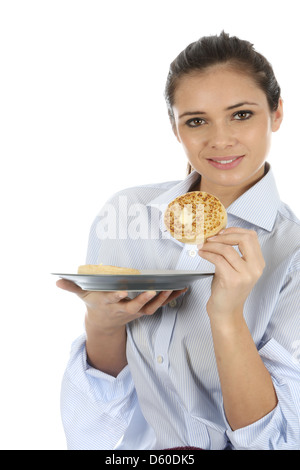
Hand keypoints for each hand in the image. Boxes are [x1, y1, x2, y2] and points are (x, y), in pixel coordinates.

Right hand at [56, 279, 186, 334]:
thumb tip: (57, 281)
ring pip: (151, 307)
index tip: (122, 290)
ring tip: (174, 287)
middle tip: (154, 289)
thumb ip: (72, 287)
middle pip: (136, 306)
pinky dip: (171, 298)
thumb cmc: (95, 305)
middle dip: (145, 299)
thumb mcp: (83, 296)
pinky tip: (182, 288)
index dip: (117, 296)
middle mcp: (123, 309)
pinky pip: (160, 305)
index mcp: (109, 304)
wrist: (104, 325)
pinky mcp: (144, 311)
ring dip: (163, 298)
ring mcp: (135, 312)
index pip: (113, 300)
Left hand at [198, 227, 264, 320]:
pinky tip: (202, 254)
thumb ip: (233, 252)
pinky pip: (218, 259)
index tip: (221, 232)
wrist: (226, 312)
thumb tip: (219, 235)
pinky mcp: (232, 280)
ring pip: (227, 249)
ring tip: (202, 246)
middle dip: (224, 235)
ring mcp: (245, 275)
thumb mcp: (236, 268)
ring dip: (211, 245)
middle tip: (211, 238)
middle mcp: (255, 269)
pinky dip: (207, 254)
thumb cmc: (228, 290)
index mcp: (258, 263)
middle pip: (244, 239)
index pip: (252, 237)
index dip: (235, 230)